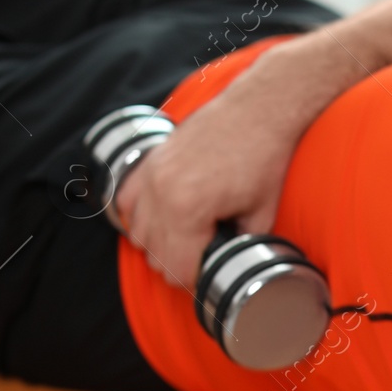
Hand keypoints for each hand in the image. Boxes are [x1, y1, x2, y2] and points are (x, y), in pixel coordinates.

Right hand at [113, 85, 297, 289]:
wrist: (258, 109)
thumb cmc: (264, 158)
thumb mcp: (262, 213)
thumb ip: (240, 244)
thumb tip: (229, 264)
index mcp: (188, 210)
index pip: (176, 269)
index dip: (194, 281)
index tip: (209, 278)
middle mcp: (160, 193)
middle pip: (153, 255)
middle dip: (177, 265)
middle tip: (202, 262)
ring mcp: (150, 174)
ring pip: (137, 232)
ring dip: (158, 244)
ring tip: (187, 243)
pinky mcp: (149, 160)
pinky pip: (127, 202)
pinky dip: (141, 217)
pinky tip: (163, 220)